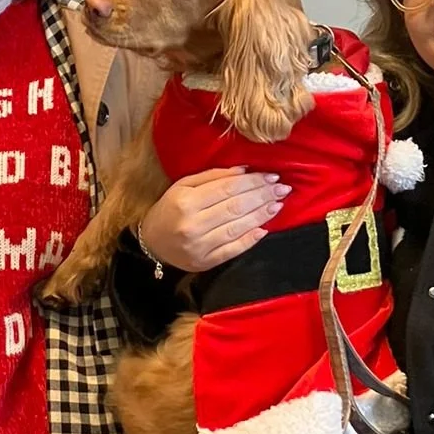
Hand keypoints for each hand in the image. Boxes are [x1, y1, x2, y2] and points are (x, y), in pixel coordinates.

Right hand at [139, 169, 288, 271]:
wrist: (151, 243)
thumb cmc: (168, 209)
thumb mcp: (183, 186)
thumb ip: (212, 177)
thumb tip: (243, 170)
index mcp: (186, 202)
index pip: (227, 189)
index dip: (252, 182)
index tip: (271, 176)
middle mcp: (193, 225)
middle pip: (235, 207)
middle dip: (262, 196)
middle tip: (283, 188)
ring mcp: (200, 246)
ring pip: (237, 228)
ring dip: (262, 215)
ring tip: (278, 204)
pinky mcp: (205, 262)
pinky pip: (233, 250)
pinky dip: (250, 239)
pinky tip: (265, 229)